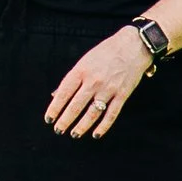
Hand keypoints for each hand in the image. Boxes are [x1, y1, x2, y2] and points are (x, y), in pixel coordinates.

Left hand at [45, 25, 152, 140]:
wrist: (132, 46)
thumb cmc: (105, 52)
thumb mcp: (85, 60)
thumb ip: (72, 78)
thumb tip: (55, 95)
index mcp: (81, 70)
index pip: (64, 93)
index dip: (55, 108)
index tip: (48, 118)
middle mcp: (93, 81)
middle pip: (76, 106)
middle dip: (65, 120)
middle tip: (58, 130)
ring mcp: (108, 89)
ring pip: (92, 113)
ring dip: (82, 126)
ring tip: (74, 134)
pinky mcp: (122, 95)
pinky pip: (111, 114)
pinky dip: (103, 126)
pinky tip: (96, 134)